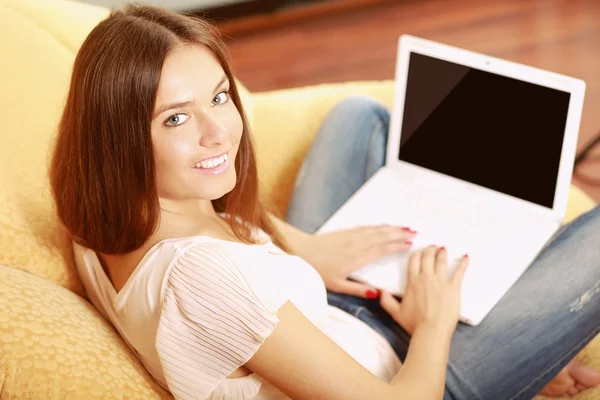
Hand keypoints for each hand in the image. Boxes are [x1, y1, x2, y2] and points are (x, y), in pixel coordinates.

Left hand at [299, 225, 415, 298]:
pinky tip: (384, 226)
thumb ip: (358, 290)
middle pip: (382, 236)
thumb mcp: (337, 286)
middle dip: (399, 233)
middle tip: (415, 232)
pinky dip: (378, 226)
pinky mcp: (345, 232)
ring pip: (376, 230)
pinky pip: (366, 227)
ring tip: (405, 227)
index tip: (410, 244)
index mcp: (357, 258)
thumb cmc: (318, 270)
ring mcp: (351, 236)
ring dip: (391, 228)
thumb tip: (377, 294)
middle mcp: (357, 244)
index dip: (396, 246)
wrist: (301, 250)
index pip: (382, 250)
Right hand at [379, 246, 468, 334]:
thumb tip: (380, 292)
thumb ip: (386, 301)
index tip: (420, 251)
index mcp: (413, 281)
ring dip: (442, 253)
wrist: (431, 331)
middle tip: (433, 246)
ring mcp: (441, 282)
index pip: (414, 260)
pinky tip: (466, 257)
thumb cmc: (414, 324)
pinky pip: (459, 272)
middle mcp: (426, 278)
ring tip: (443, 248)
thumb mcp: (396, 313)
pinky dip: (463, 264)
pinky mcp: (454, 288)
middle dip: (430, 249)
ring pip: (441, 261)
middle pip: (428, 257)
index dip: (417, 253)